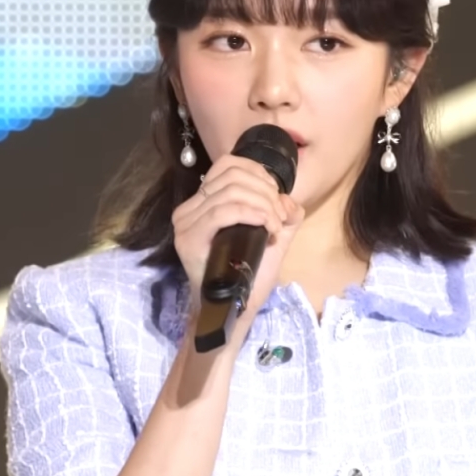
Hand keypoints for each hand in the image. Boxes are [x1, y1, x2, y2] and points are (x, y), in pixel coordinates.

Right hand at [172, 155, 303, 333]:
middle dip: (266, 192)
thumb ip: (283, 213)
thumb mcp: (272, 236)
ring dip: (264, 205)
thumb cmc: (248, 275)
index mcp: (203, 202)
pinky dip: (253, 213)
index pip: (228, 165)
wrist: (233, 311)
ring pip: (232, 191)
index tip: (276, 199)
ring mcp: (186, 222)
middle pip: (233, 175)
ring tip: (276, 226)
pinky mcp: (189, 238)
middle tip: (280, 218)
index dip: (259, 174)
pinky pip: (224, 211)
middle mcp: (189, 208)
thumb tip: (289, 199)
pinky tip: (268, 227)